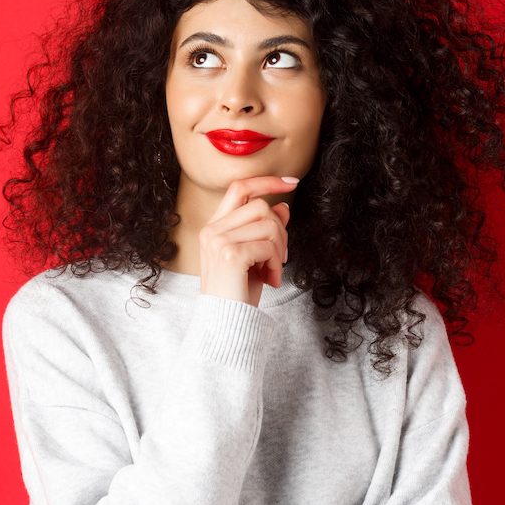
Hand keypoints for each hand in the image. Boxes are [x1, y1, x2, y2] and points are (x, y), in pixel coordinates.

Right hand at [199, 175, 295, 305]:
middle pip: (261, 206)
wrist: (225, 323)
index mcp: (214, 227)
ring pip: (268, 225)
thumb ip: (265, 229)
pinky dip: (276, 263)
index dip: (267, 181)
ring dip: (279, 250)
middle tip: (280, 257)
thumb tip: (283, 206)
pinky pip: (268, 245)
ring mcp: (218, 241)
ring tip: (273, 270)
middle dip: (281, 231)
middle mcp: (212, 230)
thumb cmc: (239, 291)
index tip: (292, 181)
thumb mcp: (255, 256)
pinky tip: (270, 279)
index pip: (240, 188)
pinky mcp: (230, 254)